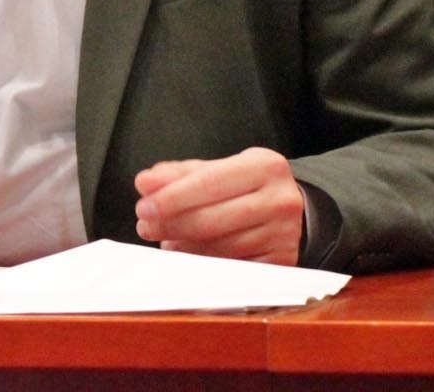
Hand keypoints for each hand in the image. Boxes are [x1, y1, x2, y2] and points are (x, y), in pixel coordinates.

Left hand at [133, 146, 303, 264]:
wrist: (290, 208)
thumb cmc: (245, 186)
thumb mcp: (218, 169)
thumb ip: (180, 174)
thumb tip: (146, 183)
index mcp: (264, 166)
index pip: (208, 183)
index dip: (172, 197)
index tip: (143, 206)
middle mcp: (281, 200)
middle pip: (213, 219)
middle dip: (171, 224)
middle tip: (145, 226)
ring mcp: (284, 234)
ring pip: (221, 248)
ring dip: (184, 247)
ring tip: (165, 240)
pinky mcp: (283, 262)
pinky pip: (233, 268)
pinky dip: (204, 263)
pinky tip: (188, 255)